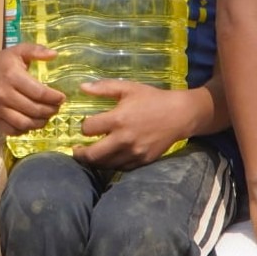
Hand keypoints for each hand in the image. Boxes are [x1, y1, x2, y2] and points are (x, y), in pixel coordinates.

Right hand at [0, 45, 62, 134]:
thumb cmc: (4, 61)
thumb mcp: (19, 51)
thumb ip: (36, 50)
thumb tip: (54, 54)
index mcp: (12, 76)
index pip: (39, 93)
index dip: (54, 98)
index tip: (62, 98)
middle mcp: (3, 94)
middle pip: (33, 109)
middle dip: (50, 111)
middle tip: (56, 108)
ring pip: (24, 123)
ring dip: (40, 123)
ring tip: (47, 116)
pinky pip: (12, 130)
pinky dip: (24, 130)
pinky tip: (32, 123)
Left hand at [74, 80, 191, 170]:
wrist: (179, 115)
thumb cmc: (152, 99)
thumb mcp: (128, 88)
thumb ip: (104, 87)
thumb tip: (82, 87)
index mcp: (117, 119)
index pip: (88, 129)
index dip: (83, 127)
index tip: (86, 126)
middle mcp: (123, 139)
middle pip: (92, 155)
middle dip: (80, 154)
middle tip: (77, 151)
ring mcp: (133, 153)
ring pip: (105, 164)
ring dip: (95, 161)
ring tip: (92, 155)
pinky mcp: (142, 161)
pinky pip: (121, 168)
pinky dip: (112, 164)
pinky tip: (110, 157)